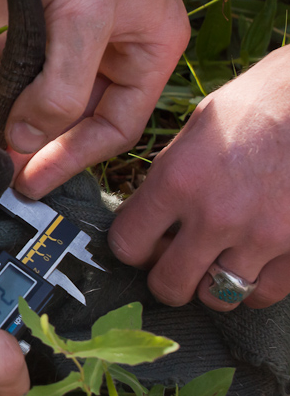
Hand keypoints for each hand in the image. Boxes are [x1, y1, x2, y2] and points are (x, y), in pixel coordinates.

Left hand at [0, 0, 189, 197]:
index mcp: (149, 48)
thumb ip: (60, 88)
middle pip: (76, 112)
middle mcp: (114, 42)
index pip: (115, 125)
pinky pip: (18, 56)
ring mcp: (73, 26)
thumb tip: (29, 139)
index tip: (30, 180)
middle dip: (37, 137)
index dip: (72, 157)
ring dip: (14, 109)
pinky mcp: (37, 9)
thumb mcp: (81, 18)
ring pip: (43, 87)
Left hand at [109, 46, 289, 310]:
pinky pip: (266, 293)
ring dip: (213, 285)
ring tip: (219, 262)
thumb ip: (175, 172)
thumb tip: (156, 209)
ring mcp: (261, 238)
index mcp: (179, 179)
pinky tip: (257, 262)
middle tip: (177, 263)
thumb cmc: (268, 99)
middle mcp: (215, 216)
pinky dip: (257, 285)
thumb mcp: (203, 124)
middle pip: (169, 284)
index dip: (132, 247)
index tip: (144, 242)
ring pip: (218, 297)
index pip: (128, 242)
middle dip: (167, 278)